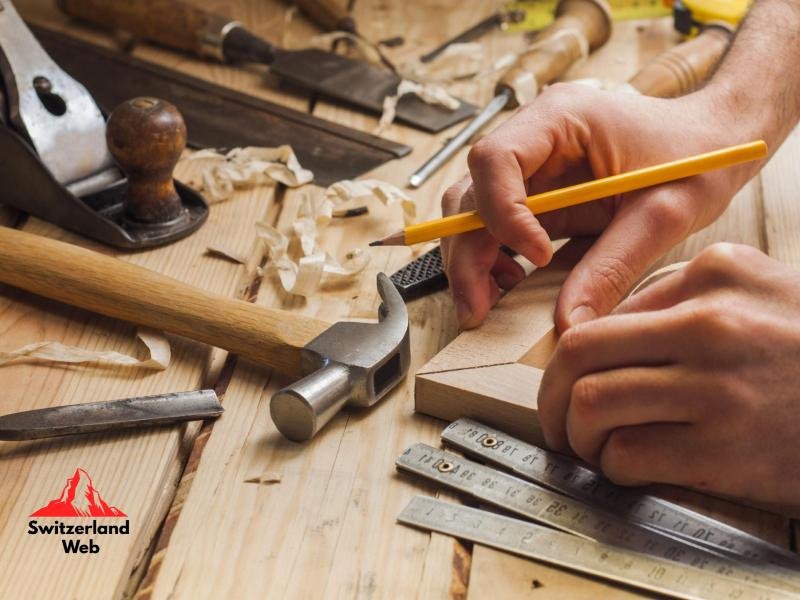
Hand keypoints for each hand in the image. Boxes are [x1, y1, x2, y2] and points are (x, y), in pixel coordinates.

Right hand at [441, 83, 763, 330]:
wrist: (715, 142)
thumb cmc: (698, 159)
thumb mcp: (663, 214)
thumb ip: (612, 268)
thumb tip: (569, 325)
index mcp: (560, 118)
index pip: (495, 159)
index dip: (502, 213)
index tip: (539, 257)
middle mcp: (533, 136)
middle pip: (470, 193)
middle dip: (468, 254)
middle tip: (477, 310)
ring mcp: (530, 165)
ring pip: (471, 212)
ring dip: (472, 260)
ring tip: (489, 304)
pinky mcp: (536, 192)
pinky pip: (495, 225)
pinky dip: (492, 259)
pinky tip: (511, 285)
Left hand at [538, 243, 799, 510]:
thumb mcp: (757, 287)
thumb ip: (678, 296)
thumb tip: (601, 330)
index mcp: (712, 279)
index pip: (599, 319)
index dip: (565, 362)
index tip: (564, 383)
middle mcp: (709, 328)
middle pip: (580, 359)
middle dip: (551, 397)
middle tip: (556, 420)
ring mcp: (717, 390)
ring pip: (594, 407)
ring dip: (577, 435)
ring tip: (589, 446)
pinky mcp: (726, 450)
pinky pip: (630, 456)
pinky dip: (613, 465)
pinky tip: (627, 465)